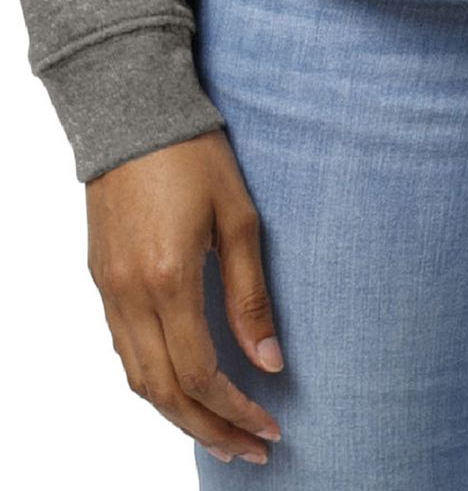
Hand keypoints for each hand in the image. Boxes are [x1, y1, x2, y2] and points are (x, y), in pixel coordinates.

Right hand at [86, 127, 283, 465]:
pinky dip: (154, 380)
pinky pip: (124, 350)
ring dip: (179, 414)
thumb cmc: (193, 154)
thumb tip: (270, 362)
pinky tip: (184, 386)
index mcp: (168, 280)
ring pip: (138, 379)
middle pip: (165, 393)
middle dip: (210, 430)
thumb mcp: (238, 217)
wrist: (133, 111)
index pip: (201, 374)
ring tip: (221, 433)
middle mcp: (130, 295)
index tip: (271, 426)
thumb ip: (250, 294)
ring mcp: (109, 289)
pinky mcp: (102, 278)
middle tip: (251, 449)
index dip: (237, 409)